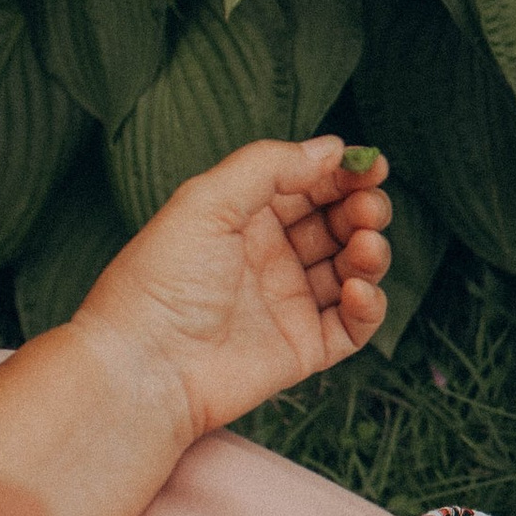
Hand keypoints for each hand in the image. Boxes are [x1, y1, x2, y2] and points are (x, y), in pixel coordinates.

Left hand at [73, 139, 393, 445]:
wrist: (145, 366)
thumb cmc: (161, 281)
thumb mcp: (207, 201)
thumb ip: (269, 166)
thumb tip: (332, 149)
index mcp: (244, 218)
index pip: (308, 186)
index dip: (342, 173)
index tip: (370, 165)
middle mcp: (270, 258)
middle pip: (337, 224)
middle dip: (361, 210)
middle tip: (367, 207)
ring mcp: (289, 304)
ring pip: (352, 270)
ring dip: (369, 253)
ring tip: (364, 247)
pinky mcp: (303, 348)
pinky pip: (353, 325)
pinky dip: (368, 305)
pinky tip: (356, 290)